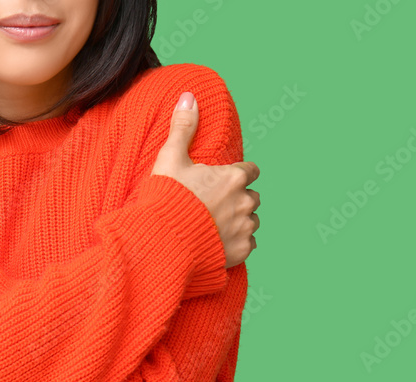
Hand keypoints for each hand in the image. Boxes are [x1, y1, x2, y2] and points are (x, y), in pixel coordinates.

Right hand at [150, 91, 260, 268]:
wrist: (162, 241)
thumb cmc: (165, 198)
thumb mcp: (170, 159)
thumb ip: (183, 128)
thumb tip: (189, 96)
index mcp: (233, 178)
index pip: (251, 171)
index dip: (239, 174)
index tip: (226, 179)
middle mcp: (244, 202)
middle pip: (253, 197)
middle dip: (239, 199)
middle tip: (216, 205)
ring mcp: (244, 228)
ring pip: (252, 221)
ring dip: (240, 221)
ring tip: (217, 225)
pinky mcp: (240, 251)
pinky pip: (248, 245)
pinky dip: (237, 243)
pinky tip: (219, 242)